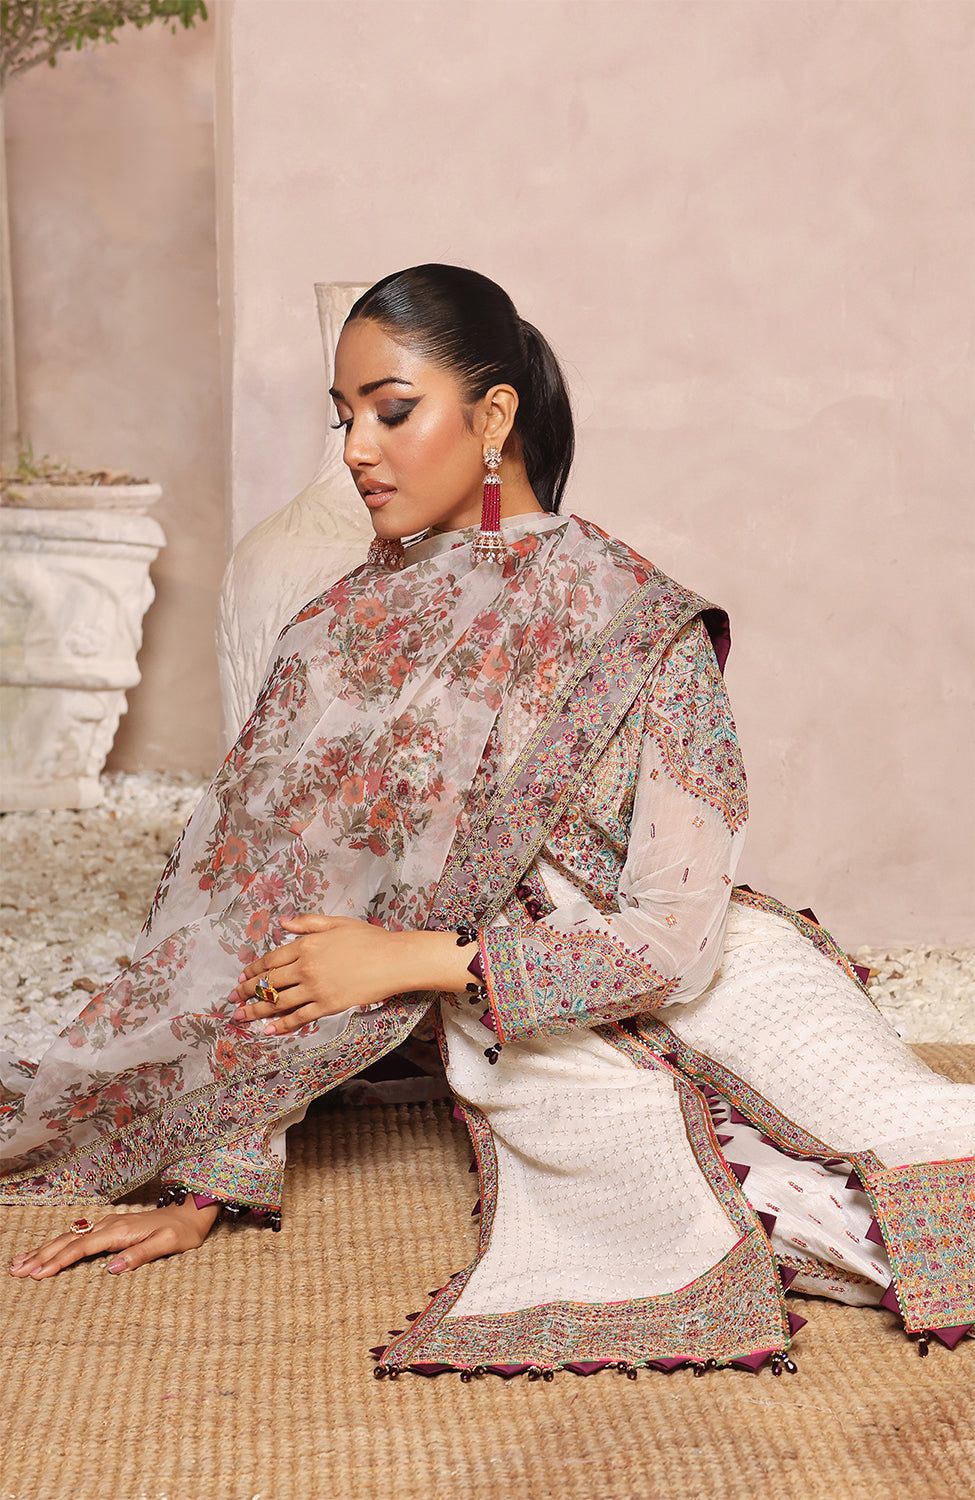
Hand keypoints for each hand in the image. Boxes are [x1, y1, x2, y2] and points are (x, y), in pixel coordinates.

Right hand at [8, 1200, 219, 1280]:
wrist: (192, 1213)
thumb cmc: (182, 1232)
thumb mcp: (167, 1245)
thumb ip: (140, 1255)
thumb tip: (112, 1269)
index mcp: (120, 1230)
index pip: (82, 1247)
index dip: (59, 1261)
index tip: (39, 1274)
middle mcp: (110, 1225)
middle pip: (69, 1240)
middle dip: (42, 1255)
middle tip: (17, 1270)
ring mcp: (108, 1225)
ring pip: (70, 1237)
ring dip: (45, 1249)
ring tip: (20, 1261)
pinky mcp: (110, 1228)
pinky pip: (78, 1236)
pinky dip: (58, 1244)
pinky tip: (46, 1251)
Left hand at [232, 915, 476, 1034]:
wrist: (394, 960)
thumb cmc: (369, 938)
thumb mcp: (336, 923)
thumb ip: (307, 924)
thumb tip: (283, 923)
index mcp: (306, 945)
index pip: (271, 960)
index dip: (254, 970)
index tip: (243, 977)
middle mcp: (306, 967)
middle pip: (269, 982)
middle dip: (248, 991)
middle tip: (234, 1000)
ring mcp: (316, 988)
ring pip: (278, 1002)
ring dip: (256, 1010)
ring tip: (241, 1017)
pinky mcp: (327, 1006)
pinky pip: (299, 1017)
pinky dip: (281, 1024)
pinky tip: (269, 1029)